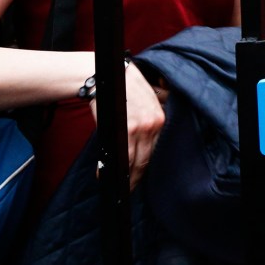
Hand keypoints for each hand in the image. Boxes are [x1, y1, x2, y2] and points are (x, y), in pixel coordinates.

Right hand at [89, 63, 164, 190]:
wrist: (104, 76)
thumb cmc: (121, 89)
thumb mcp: (142, 102)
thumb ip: (145, 122)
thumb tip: (140, 146)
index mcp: (160, 117)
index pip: (156, 149)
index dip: (147, 165)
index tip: (140, 177)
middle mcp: (155, 123)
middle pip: (147, 158)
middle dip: (138, 176)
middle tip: (130, 188)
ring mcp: (142, 127)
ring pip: (136, 160)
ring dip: (127, 177)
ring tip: (121, 187)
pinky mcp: (127, 129)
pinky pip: (121, 156)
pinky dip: (113, 168)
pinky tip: (106, 175)